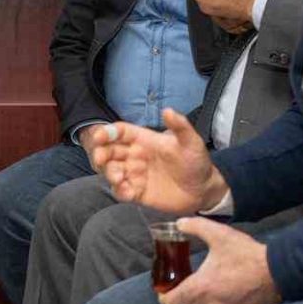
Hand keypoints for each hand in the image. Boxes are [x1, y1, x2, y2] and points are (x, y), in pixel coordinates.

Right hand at [90, 109, 228, 214]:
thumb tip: (168, 110)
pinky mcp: (137, 192)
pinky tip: (126, 192)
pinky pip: (121, 191)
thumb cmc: (196, 162)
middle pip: (109, 151)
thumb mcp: (191, 142)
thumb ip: (180, 126)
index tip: (99, 137)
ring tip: (117, 177)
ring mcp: (134, 175)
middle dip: (101, 154)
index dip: (107, 132)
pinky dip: (119, 191)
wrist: (203, 190)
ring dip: (109, 173)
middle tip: (101, 158)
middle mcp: (135, 156)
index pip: (120, 132)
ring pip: (111, 171)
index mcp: (144, 140)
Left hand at [158, 217, 279, 303]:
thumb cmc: (247, 254)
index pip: (171, 302)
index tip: (164, 289)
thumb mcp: (220, 234)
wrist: (278, 272)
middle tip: (177, 293)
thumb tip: (179, 223)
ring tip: (192, 301)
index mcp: (201, 287)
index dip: (163, 297)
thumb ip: (195, 226)